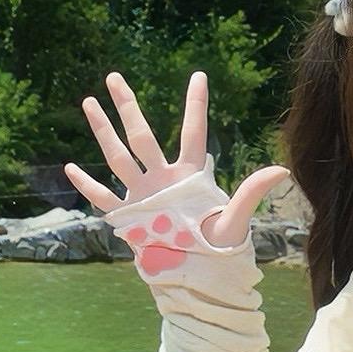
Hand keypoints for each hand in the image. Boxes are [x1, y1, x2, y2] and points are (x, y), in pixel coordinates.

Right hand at [64, 69, 289, 248]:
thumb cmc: (220, 247)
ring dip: (102, 131)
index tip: (199, 75)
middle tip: (113, 76)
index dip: (196, 105)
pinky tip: (70, 167)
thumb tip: (282, 169)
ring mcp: (142, 195)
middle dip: (127, 106)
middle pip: (141, 135)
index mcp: (190, 175)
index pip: (193, 132)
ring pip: (117, 156)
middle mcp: (162, 179)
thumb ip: (252, 192)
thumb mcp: (236, 219)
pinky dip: (87, 185)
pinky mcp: (128, 217)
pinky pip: (103, 198)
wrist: (199, 276)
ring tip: (88, 103)